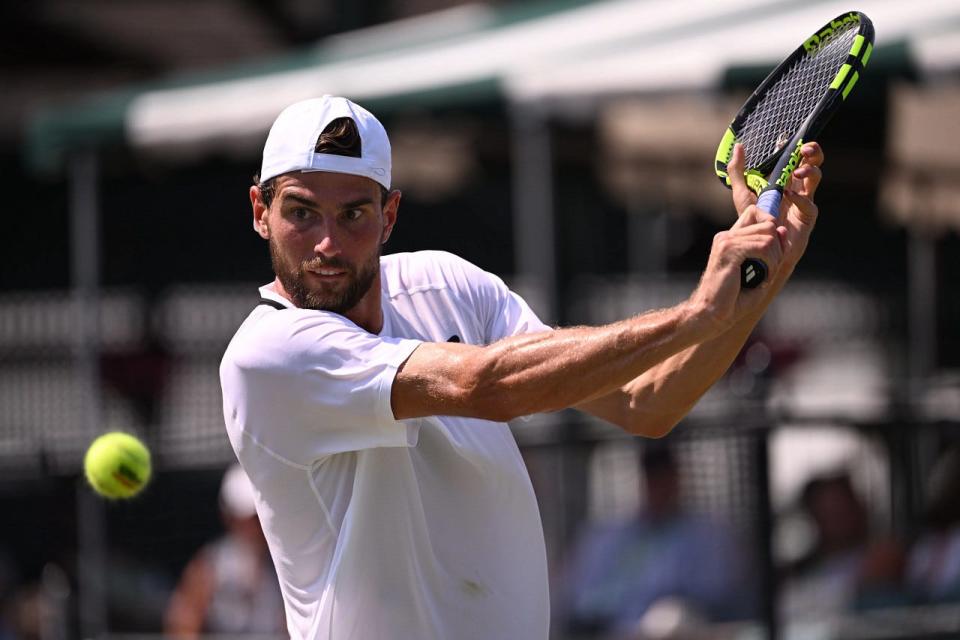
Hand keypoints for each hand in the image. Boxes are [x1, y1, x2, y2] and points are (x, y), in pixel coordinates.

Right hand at [690, 196, 783, 333]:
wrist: (710, 315)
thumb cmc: (732, 300)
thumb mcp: (760, 272)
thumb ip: (772, 250)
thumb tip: (783, 230)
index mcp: (730, 238)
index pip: (756, 212)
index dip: (773, 228)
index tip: (773, 253)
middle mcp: (727, 235)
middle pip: (769, 223)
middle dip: (778, 248)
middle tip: (769, 270)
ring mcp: (726, 241)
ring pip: (770, 236)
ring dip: (775, 259)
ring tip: (764, 277)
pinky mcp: (729, 250)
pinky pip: (764, 246)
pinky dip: (770, 264)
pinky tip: (761, 278)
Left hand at [728, 142, 823, 268]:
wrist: (758, 249)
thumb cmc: (754, 221)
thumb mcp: (742, 193)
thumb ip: (738, 172)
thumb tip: (738, 146)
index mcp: (785, 180)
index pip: (799, 159)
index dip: (802, 148)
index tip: (797, 142)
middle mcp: (797, 188)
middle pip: (813, 165)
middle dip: (813, 154)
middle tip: (805, 150)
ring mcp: (803, 203)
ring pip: (816, 180)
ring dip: (810, 172)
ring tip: (798, 171)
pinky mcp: (805, 219)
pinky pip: (809, 206)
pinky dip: (801, 199)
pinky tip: (790, 195)